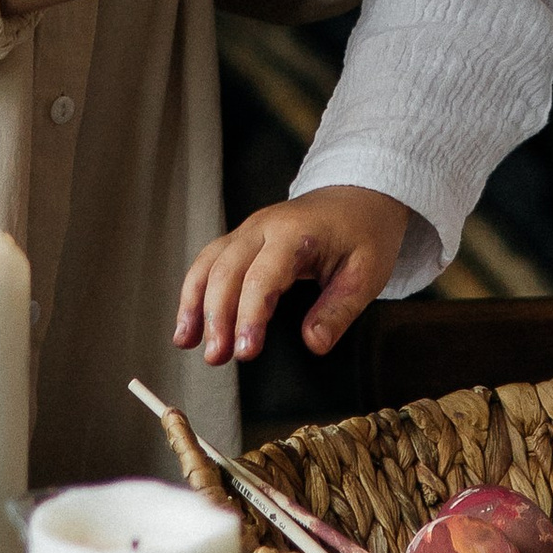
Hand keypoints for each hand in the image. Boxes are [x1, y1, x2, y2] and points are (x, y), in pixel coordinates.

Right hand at [175, 186, 411, 365]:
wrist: (359, 195)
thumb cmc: (365, 234)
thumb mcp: (367, 273)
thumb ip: (339, 310)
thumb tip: (313, 344)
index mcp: (296, 233)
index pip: (263, 277)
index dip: (250, 316)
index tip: (245, 352)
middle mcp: (265, 226)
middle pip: (227, 269)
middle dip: (216, 316)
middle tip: (215, 358)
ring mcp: (250, 229)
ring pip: (210, 262)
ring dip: (195, 302)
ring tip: (186, 342)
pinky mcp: (243, 238)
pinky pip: (210, 260)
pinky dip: (194, 290)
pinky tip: (188, 322)